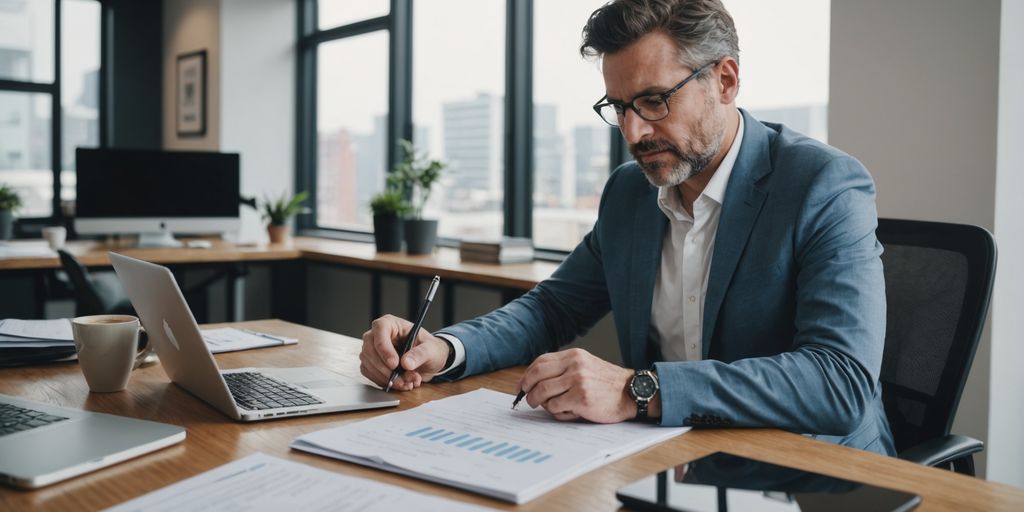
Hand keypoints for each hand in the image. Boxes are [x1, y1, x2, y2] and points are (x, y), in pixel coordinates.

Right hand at [359, 314, 449, 390]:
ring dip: (387, 378)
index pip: (380, 329)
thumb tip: (406, 363)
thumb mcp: (430, 349)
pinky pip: (370, 374)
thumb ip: (420, 354)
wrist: (428, 361)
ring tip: (407, 382)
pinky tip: (400, 383)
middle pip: (370, 350)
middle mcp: (378, 335)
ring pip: (369, 364)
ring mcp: (372, 349)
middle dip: (386, 369)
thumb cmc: (429, 348)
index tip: (394, 364)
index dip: (385, 348)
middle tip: (403, 379)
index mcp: (391, 324)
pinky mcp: (371, 364)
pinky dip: (385, 382)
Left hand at [517, 348, 635, 423]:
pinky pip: (554, 407)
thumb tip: (536, 381)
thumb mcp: (586, 365)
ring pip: (543, 393)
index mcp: (574, 355)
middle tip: (529, 399)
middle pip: (537, 376)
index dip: (527, 375)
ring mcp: (577, 382)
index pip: (540, 362)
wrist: (631, 392)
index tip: (522, 385)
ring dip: (541, 403)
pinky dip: (557, 412)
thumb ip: (564, 369)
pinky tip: (568, 411)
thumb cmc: (607, 383)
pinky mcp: (580, 399)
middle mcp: (574, 365)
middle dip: (528, 390)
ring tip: (548, 407)